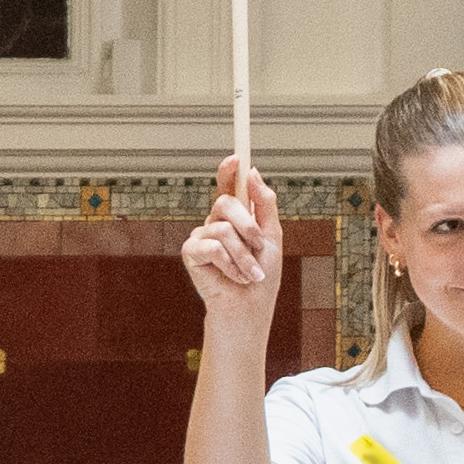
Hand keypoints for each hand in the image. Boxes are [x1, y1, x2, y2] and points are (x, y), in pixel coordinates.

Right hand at [178, 154, 282, 348]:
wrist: (249, 306)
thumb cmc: (261, 275)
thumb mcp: (271, 236)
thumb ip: (264, 204)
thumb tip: (252, 172)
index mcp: (235, 216)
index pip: (229, 186)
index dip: (229, 170)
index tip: (236, 157)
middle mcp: (215, 221)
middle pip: (226, 202)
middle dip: (248, 224)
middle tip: (258, 245)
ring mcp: (201, 236)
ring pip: (223, 229)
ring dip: (243, 255)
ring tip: (249, 273)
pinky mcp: (191, 252)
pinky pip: (212, 247)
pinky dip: (229, 264)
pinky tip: (234, 277)